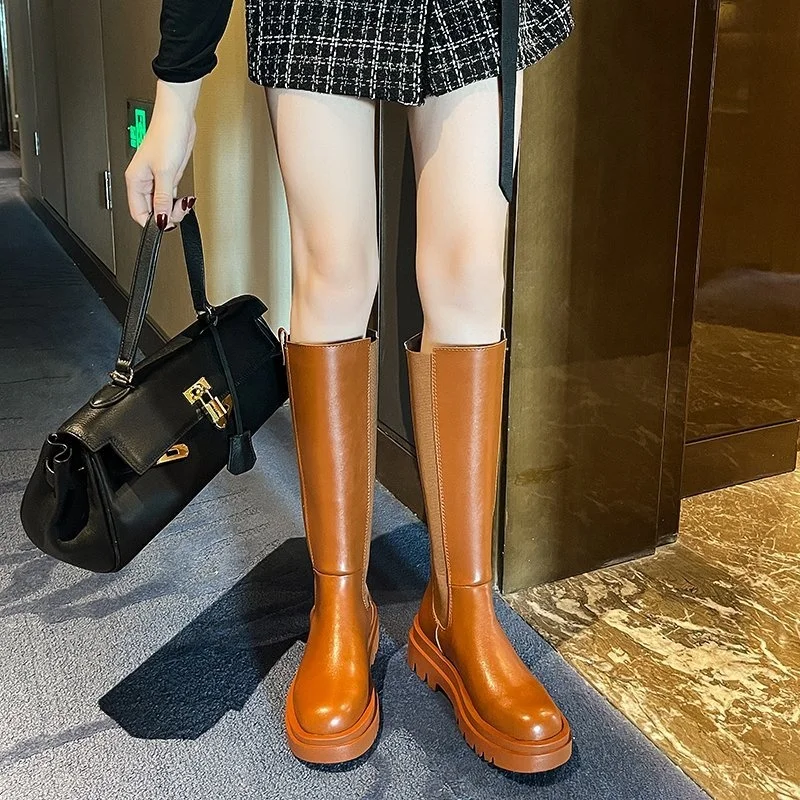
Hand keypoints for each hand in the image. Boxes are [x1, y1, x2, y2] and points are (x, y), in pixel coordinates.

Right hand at [124, 78, 201, 228]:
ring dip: (174, 209)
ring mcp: (156, 179)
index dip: (152, 223)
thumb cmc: (167, 134)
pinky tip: (185, 199)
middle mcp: (144, 182)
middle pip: (151, 211)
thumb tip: (161, 218)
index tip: (166, 223)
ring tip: (183, 203)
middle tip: (179, 210)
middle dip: (166, 215)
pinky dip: (178, 201)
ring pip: (162, 205)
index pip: (138, 212)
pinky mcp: (168, 175)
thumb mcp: (165, 171)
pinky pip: (171, 196)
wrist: (178, 117)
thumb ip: (163, 198)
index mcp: (135, 181)